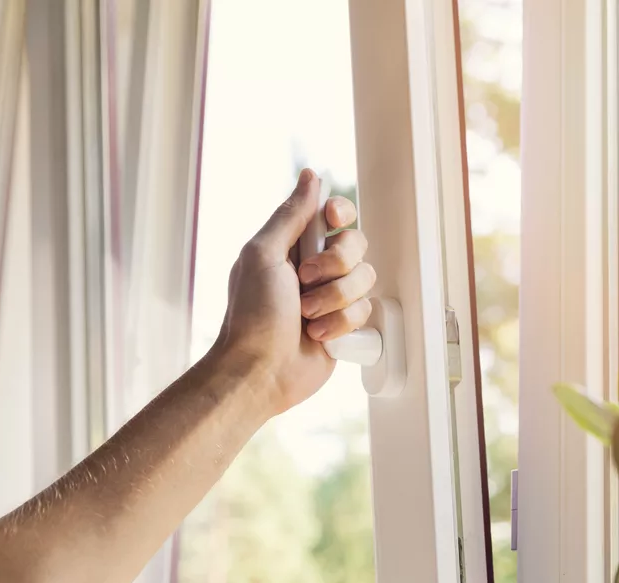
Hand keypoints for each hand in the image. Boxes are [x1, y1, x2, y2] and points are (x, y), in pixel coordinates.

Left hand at [214, 169, 374, 415]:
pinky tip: (317, 335)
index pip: (334, 214)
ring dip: (335, 299)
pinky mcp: (345, 325)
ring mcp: (332, 297)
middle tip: (306, 281)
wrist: (261, 370)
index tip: (332, 222)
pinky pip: (366, 311)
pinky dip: (340, 324)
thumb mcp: (263, 254)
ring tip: (307, 316)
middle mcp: (316, 268)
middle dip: (335, 265)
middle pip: (356, 245)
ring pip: (365, 279)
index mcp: (294, 245)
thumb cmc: (253, 315)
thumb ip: (291, 215)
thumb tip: (310, 176)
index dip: (341, 215)